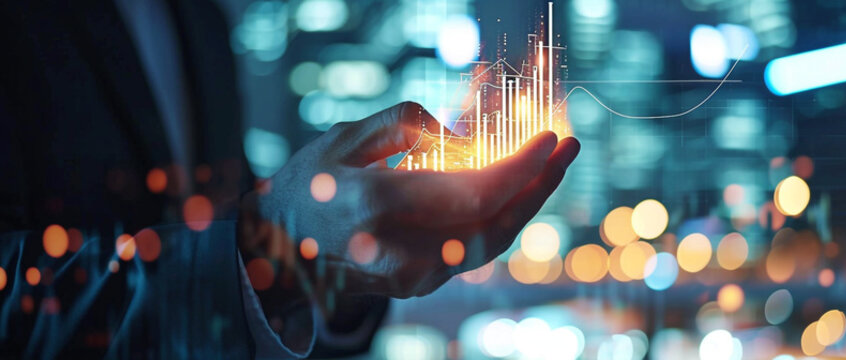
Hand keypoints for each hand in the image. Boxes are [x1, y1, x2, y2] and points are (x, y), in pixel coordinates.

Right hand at [240, 102, 579, 299]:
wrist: (277, 251)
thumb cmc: (308, 185)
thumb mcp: (342, 138)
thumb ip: (404, 125)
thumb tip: (462, 139)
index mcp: (375, 203)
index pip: (471, 193)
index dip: (520, 167)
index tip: (550, 139)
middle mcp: (398, 247)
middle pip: (493, 225)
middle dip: (539, 186)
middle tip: (568, 150)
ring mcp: (408, 275)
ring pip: (489, 245)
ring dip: (528, 205)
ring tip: (551, 167)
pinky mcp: (416, 287)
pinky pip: (473, 251)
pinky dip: (501, 220)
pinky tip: (518, 192)